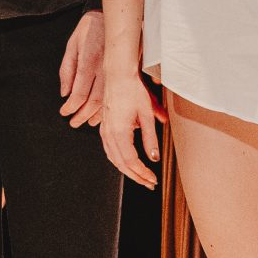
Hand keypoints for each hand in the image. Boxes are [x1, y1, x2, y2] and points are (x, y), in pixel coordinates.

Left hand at [59, 7, 106, 127]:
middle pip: (94, 100)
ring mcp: (117, 71)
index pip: (79, 91)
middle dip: (83, 115)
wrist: (113, 16)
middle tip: (73, 123)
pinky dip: (111, 107)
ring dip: (97, 115)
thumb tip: (64, 92)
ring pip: (108, 100)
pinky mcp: (126, 72)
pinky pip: (118, 95)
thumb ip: (67, 69)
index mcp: (89, 60)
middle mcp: (104, 69)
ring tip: (87, 123)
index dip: (71, 106)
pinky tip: (104, 114)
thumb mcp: (72, 44)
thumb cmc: (89, 29)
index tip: (64, 113)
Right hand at [99, 70, 163, 188]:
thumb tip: (153, 157)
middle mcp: (108, 133)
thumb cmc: (131, 90)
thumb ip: (150, 138)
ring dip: (126, 170)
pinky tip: (125, 161)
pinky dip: (118, 160)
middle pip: (120, 163)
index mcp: (119, 132)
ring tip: (140, 176)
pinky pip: (109, 149)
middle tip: (148, 183)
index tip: (152, 179)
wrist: (117, 75)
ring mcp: (104, 130)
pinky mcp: (104, 126)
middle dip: (135, 176)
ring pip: (113, 158)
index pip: (130, 161)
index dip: (142, 173)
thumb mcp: (146, 114)